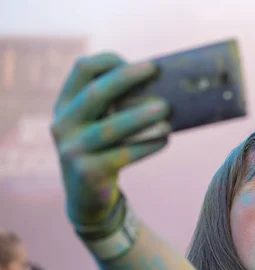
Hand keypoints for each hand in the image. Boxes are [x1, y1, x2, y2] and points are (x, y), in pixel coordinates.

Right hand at [51, 53, 170, 225]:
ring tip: (166, 108)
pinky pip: (123, 154)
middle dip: (126, 78)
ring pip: (111, 128)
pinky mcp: (88, 173)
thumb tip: (163, 84)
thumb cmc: (104, 151)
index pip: (82, 69)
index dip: (111, 61)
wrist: (87, 198)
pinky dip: (147, 145)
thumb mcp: (100, 125)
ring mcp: (72, 150)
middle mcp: (63, 124)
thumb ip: (117, 106)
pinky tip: (165, 139)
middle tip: (155, 71)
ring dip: (141, 116)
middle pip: (95, 93)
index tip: (143, 65)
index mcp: (66, 105)